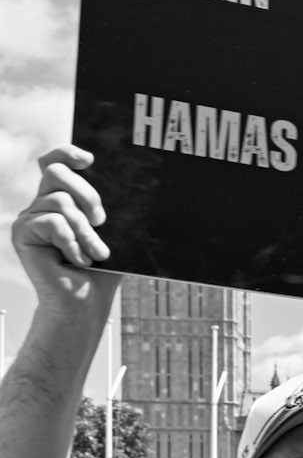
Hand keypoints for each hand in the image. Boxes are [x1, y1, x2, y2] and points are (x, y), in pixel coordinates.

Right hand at [12, 146, 116, 315]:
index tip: (89, 159)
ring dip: (85, 230)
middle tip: (101, 221)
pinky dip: (72, 242)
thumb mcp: (112, 233)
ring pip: (59, 201)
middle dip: (86, 193)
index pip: (55, 162)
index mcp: (62, 198)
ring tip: (95, 253)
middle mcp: (42, 203)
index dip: (67, 153)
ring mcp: (30, 217)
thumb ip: (107, 207)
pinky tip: (78, 260)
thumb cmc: (101, 271)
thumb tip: (125, 183)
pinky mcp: (22, 233)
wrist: (85, 304)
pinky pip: (52, 222)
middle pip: (56, 172)